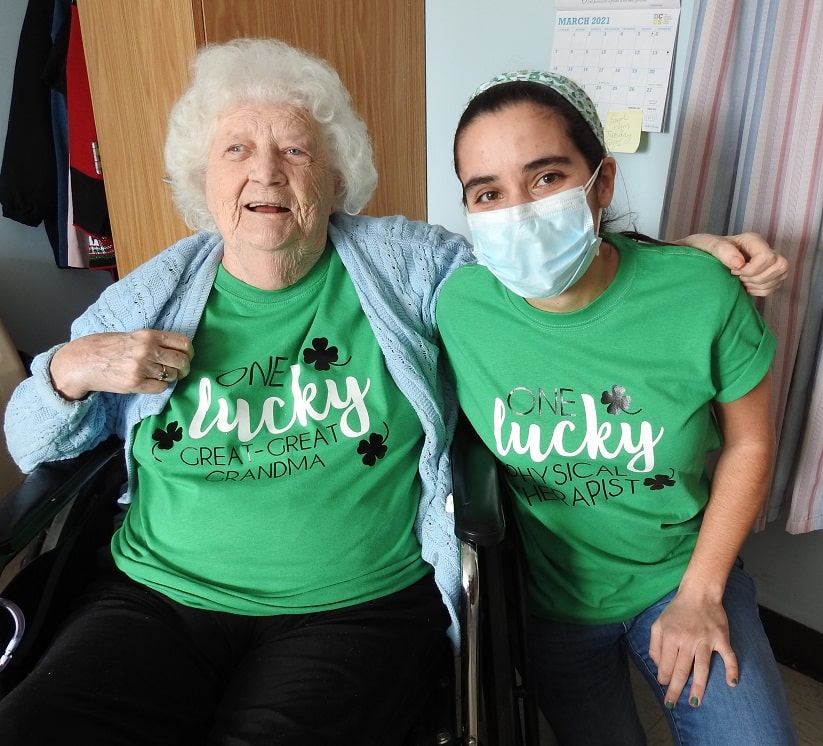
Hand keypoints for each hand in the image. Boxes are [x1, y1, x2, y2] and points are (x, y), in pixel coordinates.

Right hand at [50, 330, 193, 400]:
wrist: (82, 361)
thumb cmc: (105, 346)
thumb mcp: (131, 336)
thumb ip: (152, 341)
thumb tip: (175, 350)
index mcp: (148, 335)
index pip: (183, 342)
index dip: (189, 352)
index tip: (187, 356)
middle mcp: (147, 350)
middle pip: (181, 361)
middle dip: (184, 368)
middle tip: (179, 371)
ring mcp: (141, 368)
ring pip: (171, 375)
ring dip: (170, 377)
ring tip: (160, 375)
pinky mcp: (135, 384)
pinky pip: (160, 388)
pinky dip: (159, 386)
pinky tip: (151, 382)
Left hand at [649, 591, 738, 709]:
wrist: (699, 593)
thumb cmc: (677, 610)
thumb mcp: (658, 624)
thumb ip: (655, 645)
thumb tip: (658, 666)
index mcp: (670, 636)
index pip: (665, 664)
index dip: (663, 677)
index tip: (664, 686)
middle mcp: (687, 639)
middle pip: (681, 670)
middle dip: (675, 689)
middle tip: (672, 704)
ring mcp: (706, 639)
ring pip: (702, 668)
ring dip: (698, 687)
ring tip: (695, 702)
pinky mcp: (721, 638)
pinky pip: (728, 656)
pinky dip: (731, 669)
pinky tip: (731, 683)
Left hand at [677, 232, 787, 296]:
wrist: (701, 259)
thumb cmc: (704, 249)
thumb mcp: (709, 245)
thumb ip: (723, 251)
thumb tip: (739, 264)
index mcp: (752, 240)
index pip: (767, 257)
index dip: (751, 269)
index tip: (733, 271)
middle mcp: (764, 249)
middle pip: (780, 266)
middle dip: (758, 277)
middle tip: (739, 278)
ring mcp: (768, 263)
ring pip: (780, 277)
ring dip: (759, 284)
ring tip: (741, 282)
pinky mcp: (767, 276)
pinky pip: (774, 287)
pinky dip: (760, 291)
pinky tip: (745, 287)